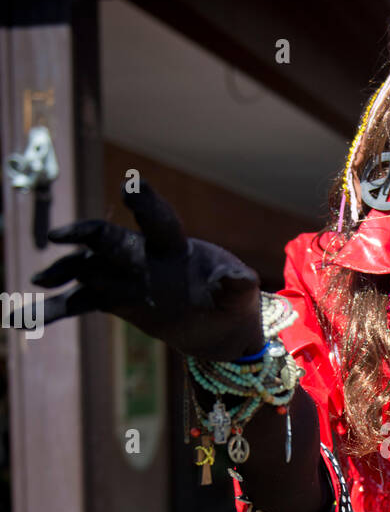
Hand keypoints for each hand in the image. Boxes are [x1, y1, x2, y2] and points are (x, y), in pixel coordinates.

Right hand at [33, 179, 263, 359]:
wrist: (218, 324)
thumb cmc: (232, 302)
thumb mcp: (241, 297)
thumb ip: (237, 286)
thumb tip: (239, 279)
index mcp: (175, 248)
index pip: (158, 221)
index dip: (145, 203)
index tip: (131, 187)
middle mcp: (144, 256)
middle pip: (112, 240)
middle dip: (87, 236)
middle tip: (59, 238)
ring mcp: (126, 276)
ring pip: (87, 268)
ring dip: (63, 272)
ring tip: (38, 283)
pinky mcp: (115, 299)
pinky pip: (81, 301)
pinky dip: (56, 308)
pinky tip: (26, 318)